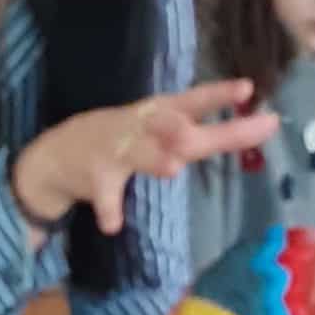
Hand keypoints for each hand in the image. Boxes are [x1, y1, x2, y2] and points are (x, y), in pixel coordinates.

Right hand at [12, 81, 278, 236]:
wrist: (57, 153)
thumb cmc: (121, 138)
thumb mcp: (158, 128)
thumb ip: (199, 133)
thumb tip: (257, 127)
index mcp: (158, 113)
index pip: (193, 100)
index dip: (219, 95)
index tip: (248, 89)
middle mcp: (139, 126)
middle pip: (172, 129)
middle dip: (188, 131)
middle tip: (206, 133)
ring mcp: (115, 149)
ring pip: (138, 154)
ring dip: (153, 159)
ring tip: (171, 167)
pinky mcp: (95, 176)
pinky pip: (105, 196)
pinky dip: (108, 210)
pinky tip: (113, 225)